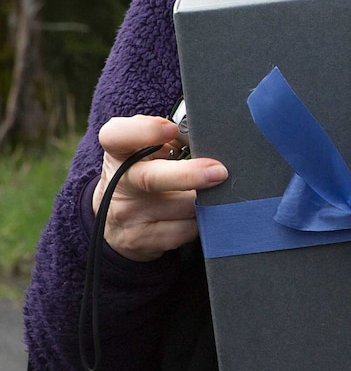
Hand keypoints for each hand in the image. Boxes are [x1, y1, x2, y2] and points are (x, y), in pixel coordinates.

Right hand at [94, 115, 227, 261]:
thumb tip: (205, 140)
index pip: (117, 135)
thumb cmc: (140, 172)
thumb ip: (167, 138)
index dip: (145, 131)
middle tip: (219, 172)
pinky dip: (199, 221)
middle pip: (151, 178)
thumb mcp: (143, 149)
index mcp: (118, 152)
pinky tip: (196, 214)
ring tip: (209, 192)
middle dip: (189, 174)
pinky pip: (185, 230)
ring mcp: (128, 215)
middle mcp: (118, 183)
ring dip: (205, 200)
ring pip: (181, 208)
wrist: (112, 220)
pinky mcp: (141, 241)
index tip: (171, 129)